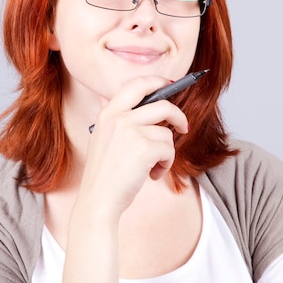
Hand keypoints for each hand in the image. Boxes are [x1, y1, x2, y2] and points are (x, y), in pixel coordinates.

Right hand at [78, 76, 188, 218]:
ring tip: (152, 166)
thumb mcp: (103, 137)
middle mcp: (118, 117)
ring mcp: (131, 131)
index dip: (157, 82)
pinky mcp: (144, 148)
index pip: (137, 84)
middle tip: (183, 126)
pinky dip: (165, 164)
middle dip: (178, 115)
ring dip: (166, 152)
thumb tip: (133, 101)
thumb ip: (117, 118)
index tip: (169, 86)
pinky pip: (169, 150)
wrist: (98, 200)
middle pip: (162, 104)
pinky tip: (152, 175)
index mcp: (108, 112)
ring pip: (167, 133)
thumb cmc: (104, 173)